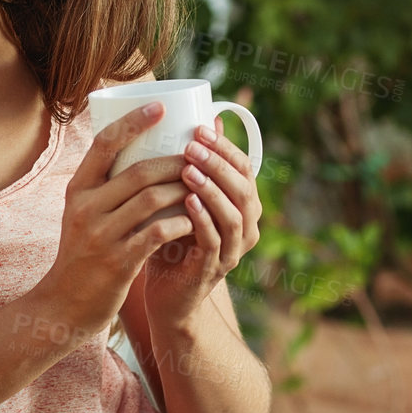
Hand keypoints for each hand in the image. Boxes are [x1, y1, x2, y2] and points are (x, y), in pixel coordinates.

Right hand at [33, 103, 195, 338]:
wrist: (66, 303)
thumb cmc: (84, 251)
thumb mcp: (84, 213)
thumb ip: (107, 186)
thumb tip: (144, 148)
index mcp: (77, 189)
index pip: (104, 144)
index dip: (133, 122)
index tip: (160, 105)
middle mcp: (86, 207)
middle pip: (139, 171)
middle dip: (176, 161)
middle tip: (200, 154)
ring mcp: (101, 235)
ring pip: (153, 200)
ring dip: (184, 189)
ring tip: (204, 184)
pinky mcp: (119, 261)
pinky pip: (158, 232)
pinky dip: (181, 222)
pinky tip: (195, 219)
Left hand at [141, 118, 261, 328]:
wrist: (165, 294)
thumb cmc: (173, 238)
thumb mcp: (185, 197)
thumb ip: (197, 165)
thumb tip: (205, 117)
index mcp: (243, 207)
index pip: (245, 169)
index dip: (226, 147)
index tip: (200, 127)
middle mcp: (246, 228)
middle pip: (244, 189)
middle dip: (218, 165)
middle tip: (192, 146)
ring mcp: (233, 251)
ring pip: (234, 215)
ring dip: (212, 189)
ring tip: (188, 169)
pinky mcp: (214, 270)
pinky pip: (215, 241)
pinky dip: (203, 219)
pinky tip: (187, 201)